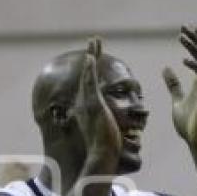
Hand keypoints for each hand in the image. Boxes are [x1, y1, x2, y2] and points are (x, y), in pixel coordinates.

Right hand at [74, 37, 121, 168]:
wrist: (103, 155)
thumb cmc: (105, 147)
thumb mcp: (107, 131)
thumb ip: (107, 125)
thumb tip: (111, 126)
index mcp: (89, 106)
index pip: (90, 83)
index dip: (90, 70)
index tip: (93, 58)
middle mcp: (85, 102)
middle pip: (87, 74)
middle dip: (90, 56)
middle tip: (93, 41)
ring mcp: (88, 102)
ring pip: (88, 74)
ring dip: (91, 56)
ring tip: (94, 40)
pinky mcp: (94, 104)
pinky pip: (90, 83)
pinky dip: (89, 69)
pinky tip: (90, 58)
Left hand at [163, 25, 196, 147]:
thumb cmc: (190, 125)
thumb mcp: (177, 100)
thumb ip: (173, 85)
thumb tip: (165, 69)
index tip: (190, 29)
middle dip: (195, 40)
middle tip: (184, 27)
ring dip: (194, 48)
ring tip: (182, 37)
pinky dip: (194, 67)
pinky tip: (184, 59)